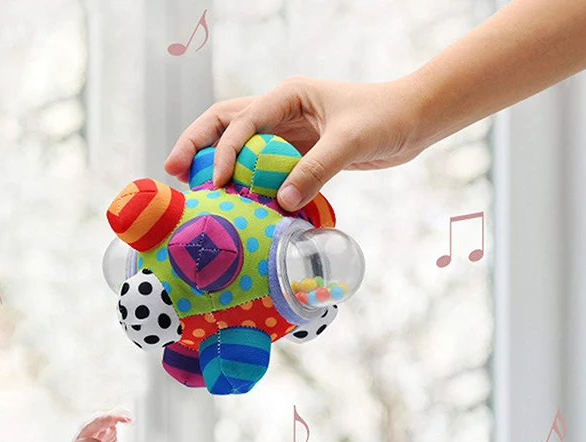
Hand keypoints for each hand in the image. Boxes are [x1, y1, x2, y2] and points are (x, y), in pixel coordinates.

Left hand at [67, 408, 132, 441]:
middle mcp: (83, 439)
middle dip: (102, 422)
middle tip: (114, 420)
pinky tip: (129, 418)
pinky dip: (120, 416)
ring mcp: (95, 432)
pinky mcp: (106, 429)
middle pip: (90, 427)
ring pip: (102, 420)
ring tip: (127, 418)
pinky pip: (112, 419)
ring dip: (113, 416)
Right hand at [163, 75, 425, 211]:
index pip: (243, 121)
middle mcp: (281, 110)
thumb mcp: (351, 142)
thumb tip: (281, 202)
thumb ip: (316, 169)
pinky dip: (244, 182)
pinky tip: (233, 201)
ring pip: (238, 144)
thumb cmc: (385, 119)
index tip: (216, 182)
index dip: (226, 151)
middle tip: (173, 171)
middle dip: (197, 143)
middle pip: (225, 122)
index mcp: (289, 96)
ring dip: (214, 162)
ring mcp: (286, 132)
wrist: (412, 121)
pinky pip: (261, 168)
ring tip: (192, 186)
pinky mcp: (296, 153)